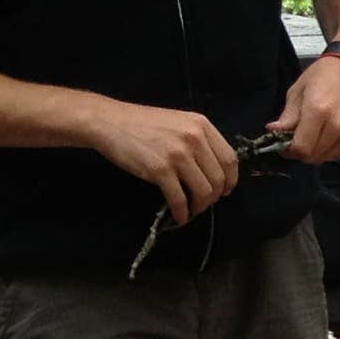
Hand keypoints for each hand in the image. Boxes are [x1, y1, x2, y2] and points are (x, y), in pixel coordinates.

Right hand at [90, 101, 238, 224]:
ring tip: (192, 210)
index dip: (231, 180)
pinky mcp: (160, 170)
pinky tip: (180, 216)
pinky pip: (180, 199)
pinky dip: (182, 212)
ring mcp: (178, 154)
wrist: (108, 122)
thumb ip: (199, 140)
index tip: (225, 190)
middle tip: (204, 203)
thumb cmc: (142, 123)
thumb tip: (214, 170)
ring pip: (204, 191)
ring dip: (200, 206)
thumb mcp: (178, 123)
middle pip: (219, 178)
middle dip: (215, 197)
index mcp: (202, 125)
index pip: (230, 159)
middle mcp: (194, 138)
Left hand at [270, 53, 339, 163]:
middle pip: (313, 156)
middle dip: (301, 151)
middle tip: (298, 139)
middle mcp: (338, 125)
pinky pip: (339, 154)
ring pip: (326, 158)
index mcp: (319, 111)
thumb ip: (287, 117)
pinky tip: (328, 135)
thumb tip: (274, 131)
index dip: (289, 150)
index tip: (285, 144)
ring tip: (314, 135)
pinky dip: (330, 150)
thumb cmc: (325, 76)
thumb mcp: (298, 92)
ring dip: (316, 151)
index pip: (301, 148)